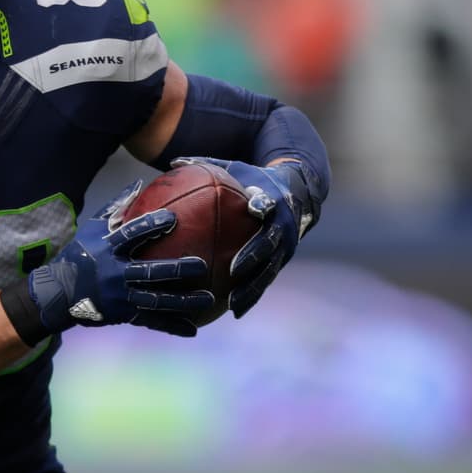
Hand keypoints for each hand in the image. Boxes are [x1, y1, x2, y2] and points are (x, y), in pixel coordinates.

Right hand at [27, 181, 213, 337]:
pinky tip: (193, 329)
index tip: (173, 218)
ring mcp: (121, 298)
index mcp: (108, 250)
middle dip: (177, 269)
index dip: (152, 226)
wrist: (59, 295)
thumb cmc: (80, 255)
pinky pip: (152, 321)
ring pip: (157, 301)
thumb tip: (139, 183)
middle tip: (202, 265)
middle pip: (150, 272)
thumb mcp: (91, 228)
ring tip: (209, 299)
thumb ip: (116, 207)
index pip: (132, 235)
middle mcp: (115, 274)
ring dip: (184, 301)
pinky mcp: (124, 315)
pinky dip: (173, 326)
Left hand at [172, 157, 321, 317]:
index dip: (261, 205)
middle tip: (233, 270)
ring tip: (233, 305)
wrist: (300, 191)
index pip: (268, 202)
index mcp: (271, 200)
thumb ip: (207, 166)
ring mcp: (285, 246)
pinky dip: (251, 296)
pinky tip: (233, 311)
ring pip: (269, 270)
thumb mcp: (236, 168)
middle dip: (254, 256)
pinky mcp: (283, 260)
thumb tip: (172, 161)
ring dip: (252, 288)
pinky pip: (265, 280)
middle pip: (269, 243)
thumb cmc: (256, 178)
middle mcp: (282, 225)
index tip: (253, 209)